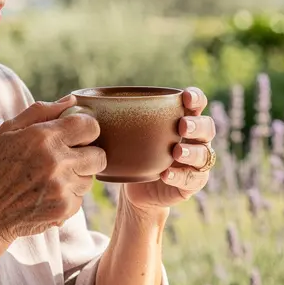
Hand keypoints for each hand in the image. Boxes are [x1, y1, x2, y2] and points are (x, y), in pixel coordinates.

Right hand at [0, 96, 105, 243]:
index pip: (90, 126)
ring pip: (90, 179)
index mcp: (43, 137)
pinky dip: (67, 198)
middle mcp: (56, 161)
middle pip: (99, 156)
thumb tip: (72, 100)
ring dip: (76, 178)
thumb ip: (42, 111)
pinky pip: (80, 199)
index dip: (86, 130)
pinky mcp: (63, 209)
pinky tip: (45, 196)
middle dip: (87, 156)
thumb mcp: (8, 131)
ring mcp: (61, 187)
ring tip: (49, 180)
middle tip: (67, 160)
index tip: (76, 136)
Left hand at [122, 87, 215, 212]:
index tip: (185, 97)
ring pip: (204, 154)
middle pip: (208, 128)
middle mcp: (195, 139)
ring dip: (192, 151)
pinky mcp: (192, 183)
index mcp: (183, 119)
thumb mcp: (126, 133)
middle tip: (182, 125)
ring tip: (176, 152)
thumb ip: (116, 116)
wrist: (136, 187)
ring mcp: (196, 162)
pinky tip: (166, 174)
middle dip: (197, 124)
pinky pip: (193, 179)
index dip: (196, 98)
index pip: (197, 104)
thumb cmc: (133, 152)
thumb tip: (75, 99)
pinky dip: (179, 176)